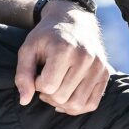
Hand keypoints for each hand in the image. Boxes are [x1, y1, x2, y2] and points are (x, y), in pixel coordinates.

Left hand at [15, 0, 110, 114]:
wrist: (73, 21)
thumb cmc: (46, 37)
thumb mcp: (28, 49)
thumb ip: (23, 75)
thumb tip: (24, 101)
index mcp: (64, 49)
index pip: (47, 86)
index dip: (37, 84)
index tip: (38, 73)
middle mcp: (85, 58)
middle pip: (61, 97)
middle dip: (47, 94)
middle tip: (45, 81)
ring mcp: (98, 67)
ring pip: (76, 104)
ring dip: (60, 102)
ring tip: (55, 88)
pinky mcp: (105, 74)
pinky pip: (91, 104)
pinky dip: (76, 107)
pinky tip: (66, 96)